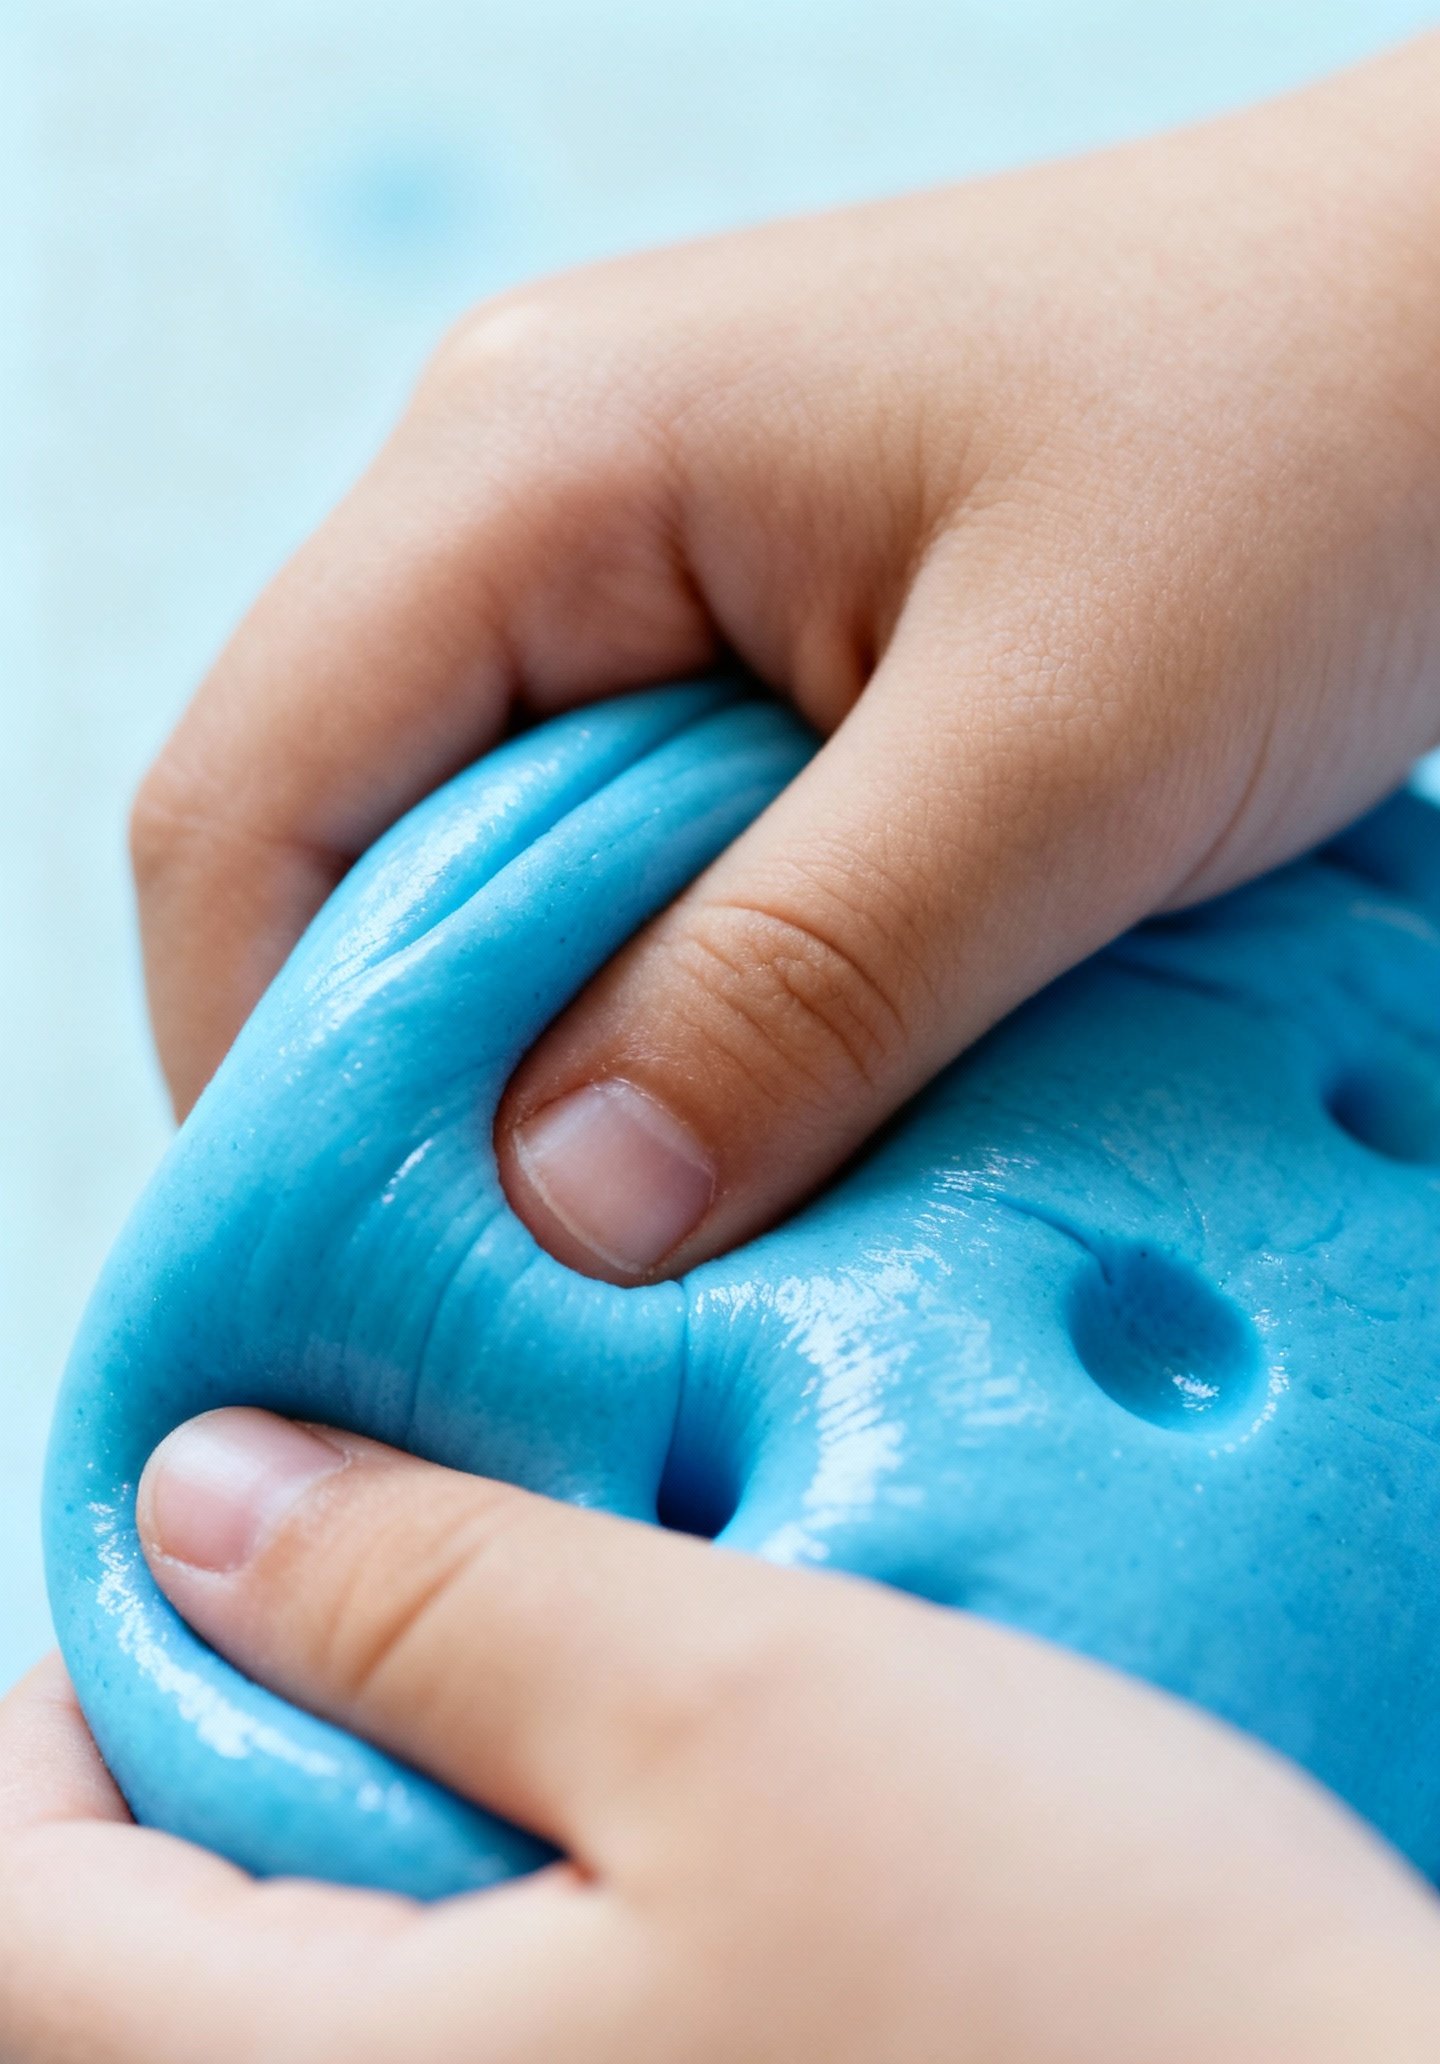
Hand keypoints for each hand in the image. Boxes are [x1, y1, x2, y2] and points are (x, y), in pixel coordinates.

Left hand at [6, 1408, 1439, 2063]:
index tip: (198, 1600)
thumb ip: (419, 1591)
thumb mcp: (745, 1699)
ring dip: (299, 1988)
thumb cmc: (1113, 2036)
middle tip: (351, 1681)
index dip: (46, 1736)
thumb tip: (199, 1515)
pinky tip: (631, 2006)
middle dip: (161, 1856)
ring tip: (504, 1821)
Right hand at [131, 40, 1439, 1279]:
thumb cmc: (1316, 441)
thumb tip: (559, 1214)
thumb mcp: (1062, 754)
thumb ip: (797, 983)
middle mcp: (535, 493)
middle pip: (333, 852)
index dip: (257, 1078)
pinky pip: (622, 858)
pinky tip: (772, 1105)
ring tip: (666, 1232)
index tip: (367, 1294)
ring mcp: (633, 562)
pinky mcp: (741, 636)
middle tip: (528, 1310)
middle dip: (400, 1096)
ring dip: (551, 1063)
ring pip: (477, 871)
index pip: (248, 807)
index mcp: (538, 460)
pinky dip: (667, 1007)